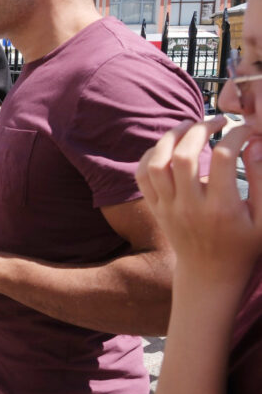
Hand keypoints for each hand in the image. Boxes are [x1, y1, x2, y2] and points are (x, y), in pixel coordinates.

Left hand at [137, 118, 261, 273]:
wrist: (209, 273)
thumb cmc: (243, 244)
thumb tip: (255, 144)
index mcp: (222, 208)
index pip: (224, 157)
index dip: (236, 135)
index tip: (246, 129)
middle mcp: (190, 206)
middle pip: (184, 156)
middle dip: (200, 129)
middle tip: (217, 120)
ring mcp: (168, 207)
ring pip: (157, 164)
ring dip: (171, 137)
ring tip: (190, 125)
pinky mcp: (155, 207)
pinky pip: (142, 176)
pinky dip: (150, 154)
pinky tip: (168, 144)